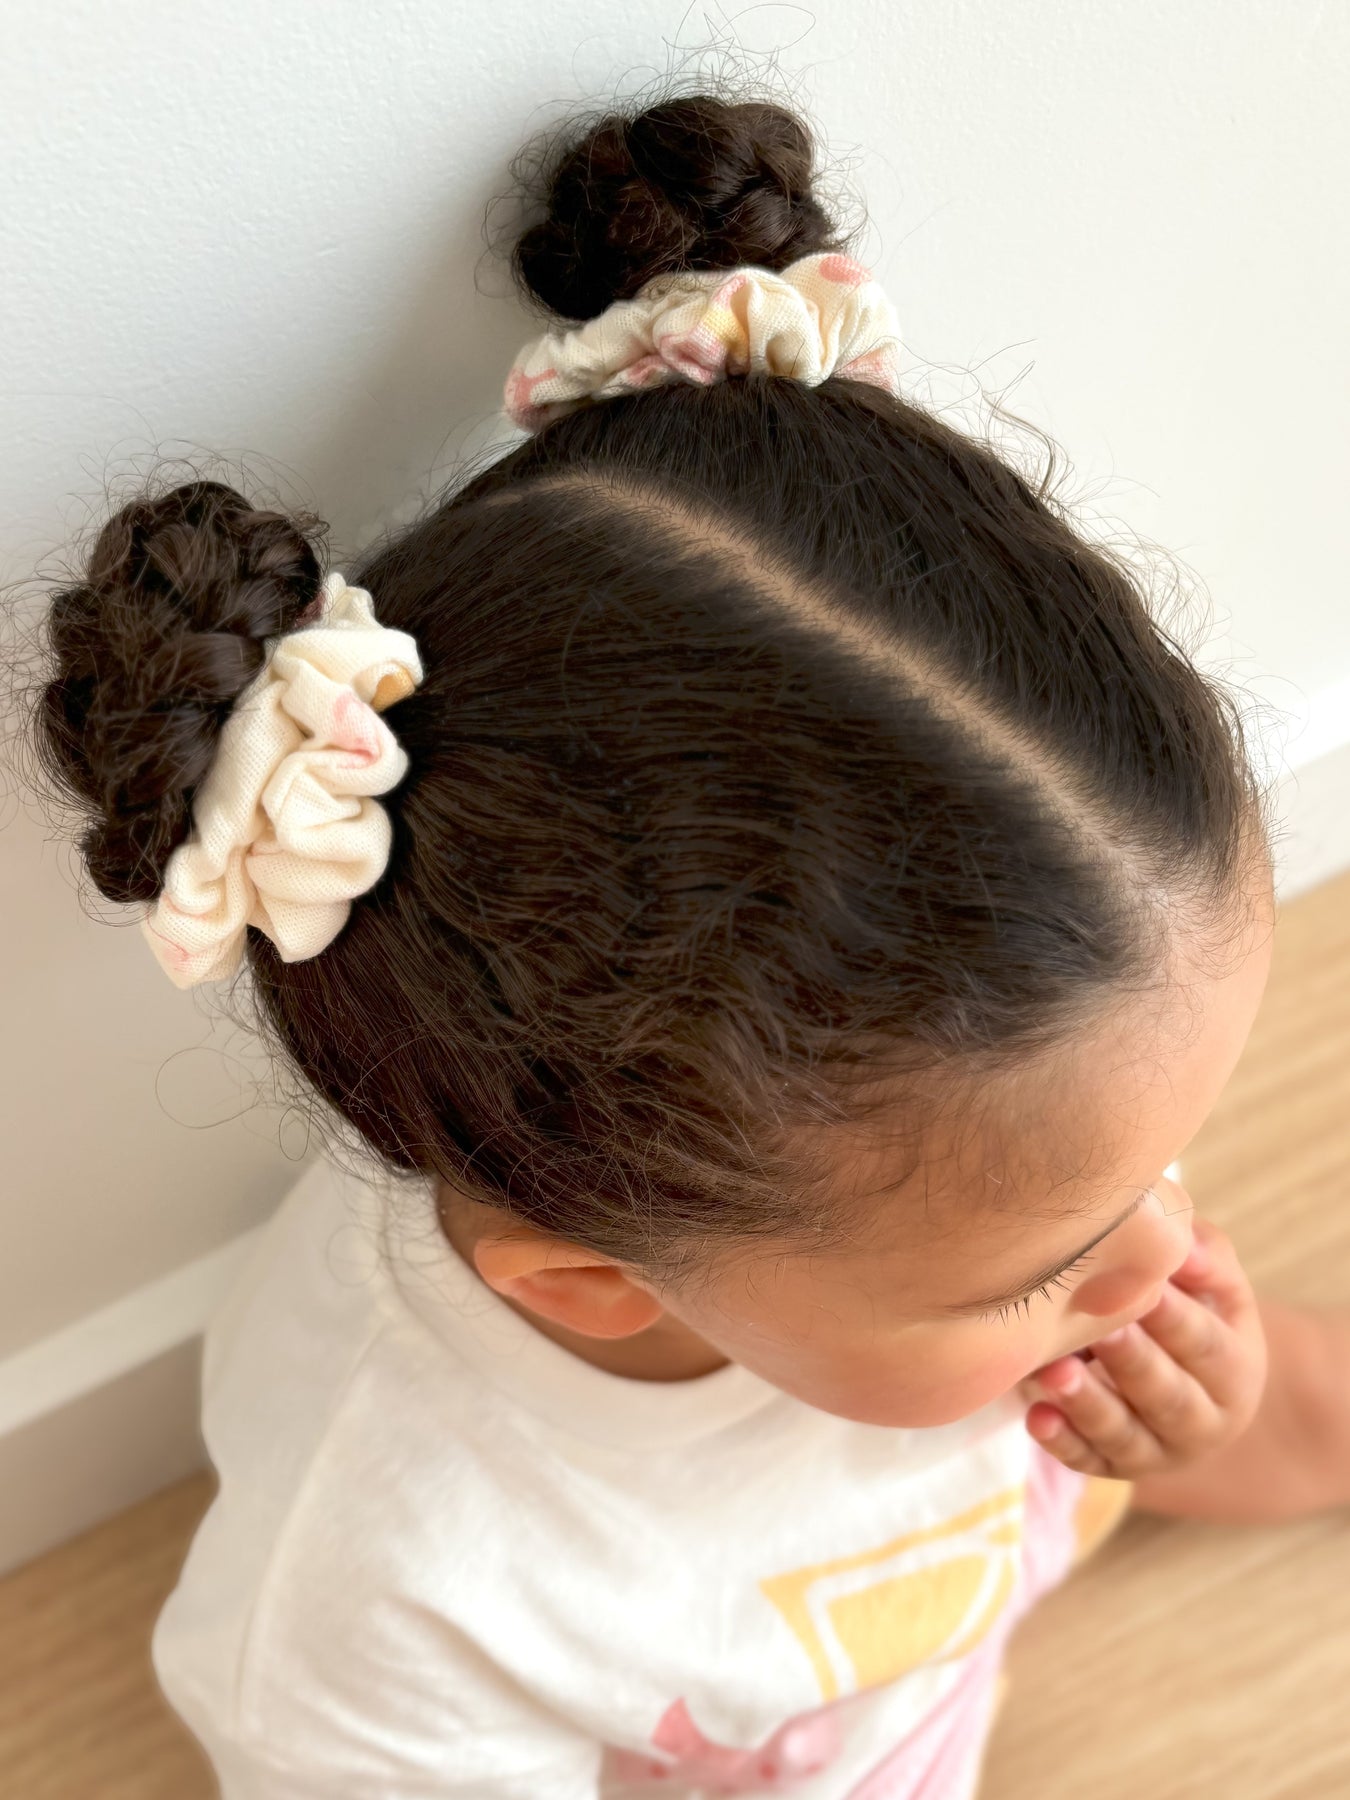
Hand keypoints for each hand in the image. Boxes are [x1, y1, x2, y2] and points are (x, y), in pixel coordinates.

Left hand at [1018, 1217, 1268, 1481]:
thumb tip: (1184, 1246)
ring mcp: (1158, 1451)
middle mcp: (1203, 1421)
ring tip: (1052, 1373)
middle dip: (1132, 1363)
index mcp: (1235, 1371)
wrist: (1183, 1372)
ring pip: (1125, 1436)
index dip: (1177, 1321)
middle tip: (1097, 1331)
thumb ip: (1204, 1260)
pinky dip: (1062, 1443)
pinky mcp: (1114, 1467)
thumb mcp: (1212, 1284)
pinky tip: (1036, 1416)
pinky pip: (1088, 1462)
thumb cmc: (1192, 1309)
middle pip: (1168, 1396)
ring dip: (1088, 1405)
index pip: (1207, 1347)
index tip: (1147, 1292)